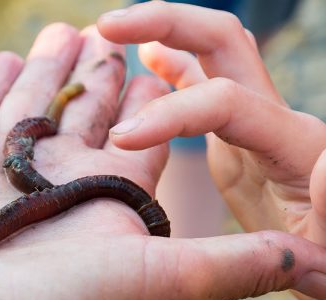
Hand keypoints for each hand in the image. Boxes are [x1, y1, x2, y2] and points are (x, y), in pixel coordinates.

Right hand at [97, 2, 325, 299]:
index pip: (225, 103)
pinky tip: (148, 58)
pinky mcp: (238, 135)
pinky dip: (174, 65)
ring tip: (114, 31)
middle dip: (167, 24)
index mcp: (294, 147)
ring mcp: (254, 123)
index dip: (170, 114)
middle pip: (223, 43)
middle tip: (110, 26)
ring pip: (212, 53)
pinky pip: (203, 84)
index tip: (121, 138)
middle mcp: (273, 120)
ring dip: (165, 31)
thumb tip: (325, 160)